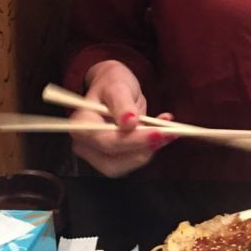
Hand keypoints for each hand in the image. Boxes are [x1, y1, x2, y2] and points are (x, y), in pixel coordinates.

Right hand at [69, 60, 176, 177]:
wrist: (115, 89)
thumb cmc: (112, 84)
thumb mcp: (118, 86)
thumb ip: (122, 104)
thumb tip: (129, 122)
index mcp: (81, 125)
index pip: (106, 141)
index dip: (133, 140)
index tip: (157, 133)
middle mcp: (84, 144)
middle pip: (113, 159)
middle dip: (143, 149)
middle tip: (169, 133)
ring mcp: (96, 155)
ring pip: (124, 166)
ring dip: (149, 151)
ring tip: (169, 132)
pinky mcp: (112, 159)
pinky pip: (131, 161)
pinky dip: (149, 150)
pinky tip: (164, 134)